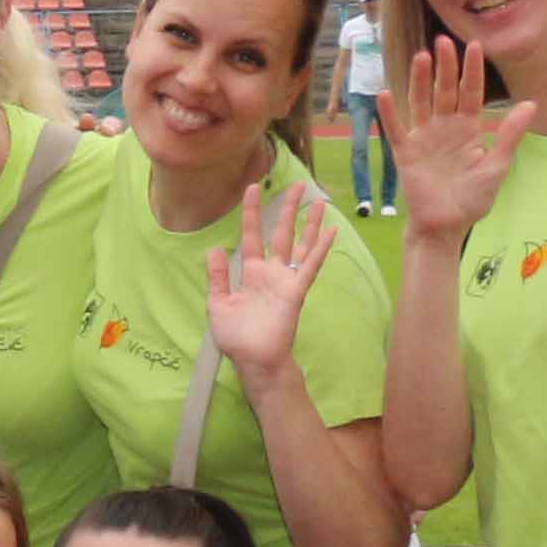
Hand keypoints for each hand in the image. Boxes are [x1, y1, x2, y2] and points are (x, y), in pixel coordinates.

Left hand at [203, 175, 333, 380]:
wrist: (253, 361)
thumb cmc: (237, 337)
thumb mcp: (218, 304)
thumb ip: (218, 277)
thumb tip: (215, 249)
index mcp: (250, 273)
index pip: (251, 236)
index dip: (251, 213)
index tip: (252, 189)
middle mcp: (271, 272)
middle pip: (280, 233)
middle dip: (287, 209)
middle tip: (296, 185)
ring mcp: (285, 280)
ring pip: (299, 244)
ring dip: (309, 223)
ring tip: (319, 201)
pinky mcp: (296, 290)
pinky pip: (310, 265)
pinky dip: (320, 248)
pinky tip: (331, 230)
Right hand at [389, 36, 533, 245]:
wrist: (447, 226)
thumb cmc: (472, 199)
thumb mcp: (497, 166)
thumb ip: (509, 135)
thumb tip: (530, 104)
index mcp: (467, 129)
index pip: (470, 93)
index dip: (472, 70)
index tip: (475, 45)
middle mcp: (443, 127)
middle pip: (444, 91)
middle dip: (444, 66)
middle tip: (442, 41)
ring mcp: (423, 138)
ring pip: (420, 102)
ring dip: (418, 80)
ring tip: (420, 57)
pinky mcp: (405, 153)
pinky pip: (395, 129)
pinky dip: (389, 112)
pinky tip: (384, 93)